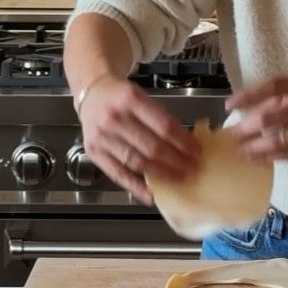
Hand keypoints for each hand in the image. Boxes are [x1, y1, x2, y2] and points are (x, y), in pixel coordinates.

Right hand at [78, 76, 200, 205]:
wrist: (91, 92)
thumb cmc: (119, 96)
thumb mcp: (141, 95)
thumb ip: (159, 117)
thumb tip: (185, 143)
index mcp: (130, 99)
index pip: (164, 126)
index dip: (183, 142)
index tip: (196, 152)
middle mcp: (114, 118)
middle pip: (152, 146)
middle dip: (176, 161)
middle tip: (192, 169)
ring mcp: (102, 137)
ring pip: (137, 161)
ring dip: (162, 174)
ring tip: (178, 180)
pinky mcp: (94, 152)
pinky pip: (118, 174)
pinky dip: (136, 187)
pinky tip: (151, 194)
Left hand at [224, 73, 287, 160]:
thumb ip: (279, 94)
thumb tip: (244, 108)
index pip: (271, 87)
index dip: (248, 95)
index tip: (229, 105)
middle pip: (271, 118)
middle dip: (246, 128)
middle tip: (230, 134)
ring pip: (278, 140)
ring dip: (255, 148)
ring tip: (239, 151)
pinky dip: (270, 156)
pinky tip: (256, 158)